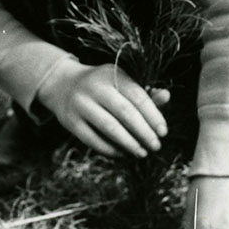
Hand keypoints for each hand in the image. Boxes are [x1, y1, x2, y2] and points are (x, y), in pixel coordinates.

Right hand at [37, 61, 168, 157]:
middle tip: (156, 145)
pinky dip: (110, 150)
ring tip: (142, 153)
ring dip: (129, 143)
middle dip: (143, 132)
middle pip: (124, 112)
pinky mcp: (70, 121)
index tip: (164, 131)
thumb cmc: (102, 85)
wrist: (62, 84)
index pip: (137, 95)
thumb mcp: (121, 81)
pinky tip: (123, 154)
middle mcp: (95, 87)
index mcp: (112, 74)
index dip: (153, 115)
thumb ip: (144, 92)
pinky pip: (93, 140)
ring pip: (109, 127)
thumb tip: (166, 97)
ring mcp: (80, 104)